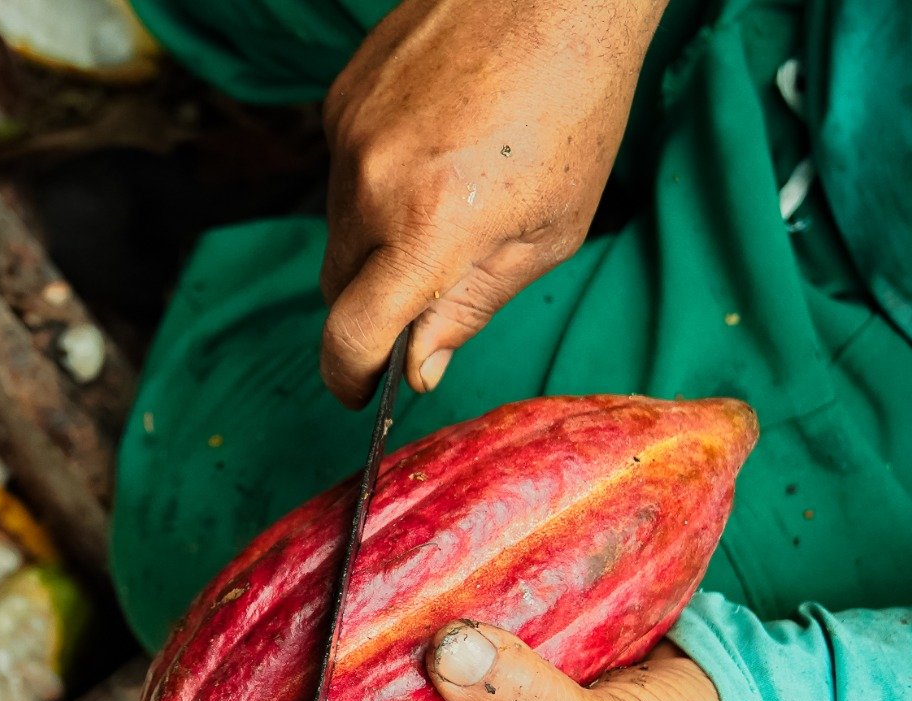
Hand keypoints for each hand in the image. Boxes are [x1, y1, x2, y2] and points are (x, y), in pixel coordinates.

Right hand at [319, 0, 668, 406]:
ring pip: (338, 227)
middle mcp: (371, 186)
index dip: (349, 377)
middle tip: (430, 284)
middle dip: (372, 305)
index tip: (359, 390)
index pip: (349, 335)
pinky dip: (375, 179)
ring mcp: (348, 137)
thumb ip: (471, 306)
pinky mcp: (341, 99)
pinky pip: (341, 170)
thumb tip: (418, 367)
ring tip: (447, 192)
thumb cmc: (575, 109)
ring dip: (377, 236)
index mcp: (430, 231)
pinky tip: (432, 147)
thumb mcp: (548, 234)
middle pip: (336, 288)